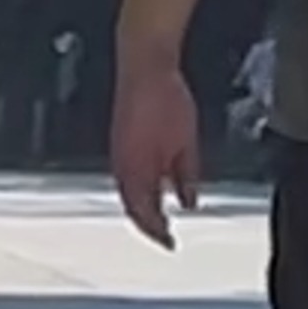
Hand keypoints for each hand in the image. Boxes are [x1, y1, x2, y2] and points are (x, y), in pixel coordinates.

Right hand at [109, 59, 202, 247]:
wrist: (145, 65)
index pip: (145, 215)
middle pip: (134, 208)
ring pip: (129, 193)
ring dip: (144, 208)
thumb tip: (189, 202)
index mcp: (136, 171)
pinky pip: (127, 175)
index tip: (170, 244)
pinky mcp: (120, 142)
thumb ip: (186, 176)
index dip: (158, 233)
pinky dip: (140, 188)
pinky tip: (155, 188)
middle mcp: (122, 167)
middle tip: (165, 236)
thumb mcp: (186, 142)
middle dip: (150, 225)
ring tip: (160, 218)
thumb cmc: (164, 98)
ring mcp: (118, 155)